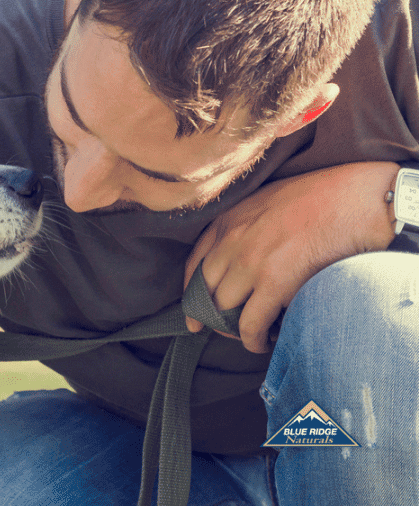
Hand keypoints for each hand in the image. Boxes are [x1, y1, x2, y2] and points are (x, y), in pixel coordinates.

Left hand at [184, 162, 397, 352]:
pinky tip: (264, 343)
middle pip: (205, 291)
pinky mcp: (274, 282)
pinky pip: (250, 324)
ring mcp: (250, 261)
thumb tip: (241, 263)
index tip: (192, 315)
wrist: (359, 198)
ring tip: (251, 336)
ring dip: (234, 330)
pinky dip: (253, 340)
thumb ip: (247, 228)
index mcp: (228, 219)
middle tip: (226, 331)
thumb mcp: (268, 202)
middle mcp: (231, 240)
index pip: (194, 265)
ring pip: (223, 310)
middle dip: (211, 316)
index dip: (190, 295)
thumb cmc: (323, 198)